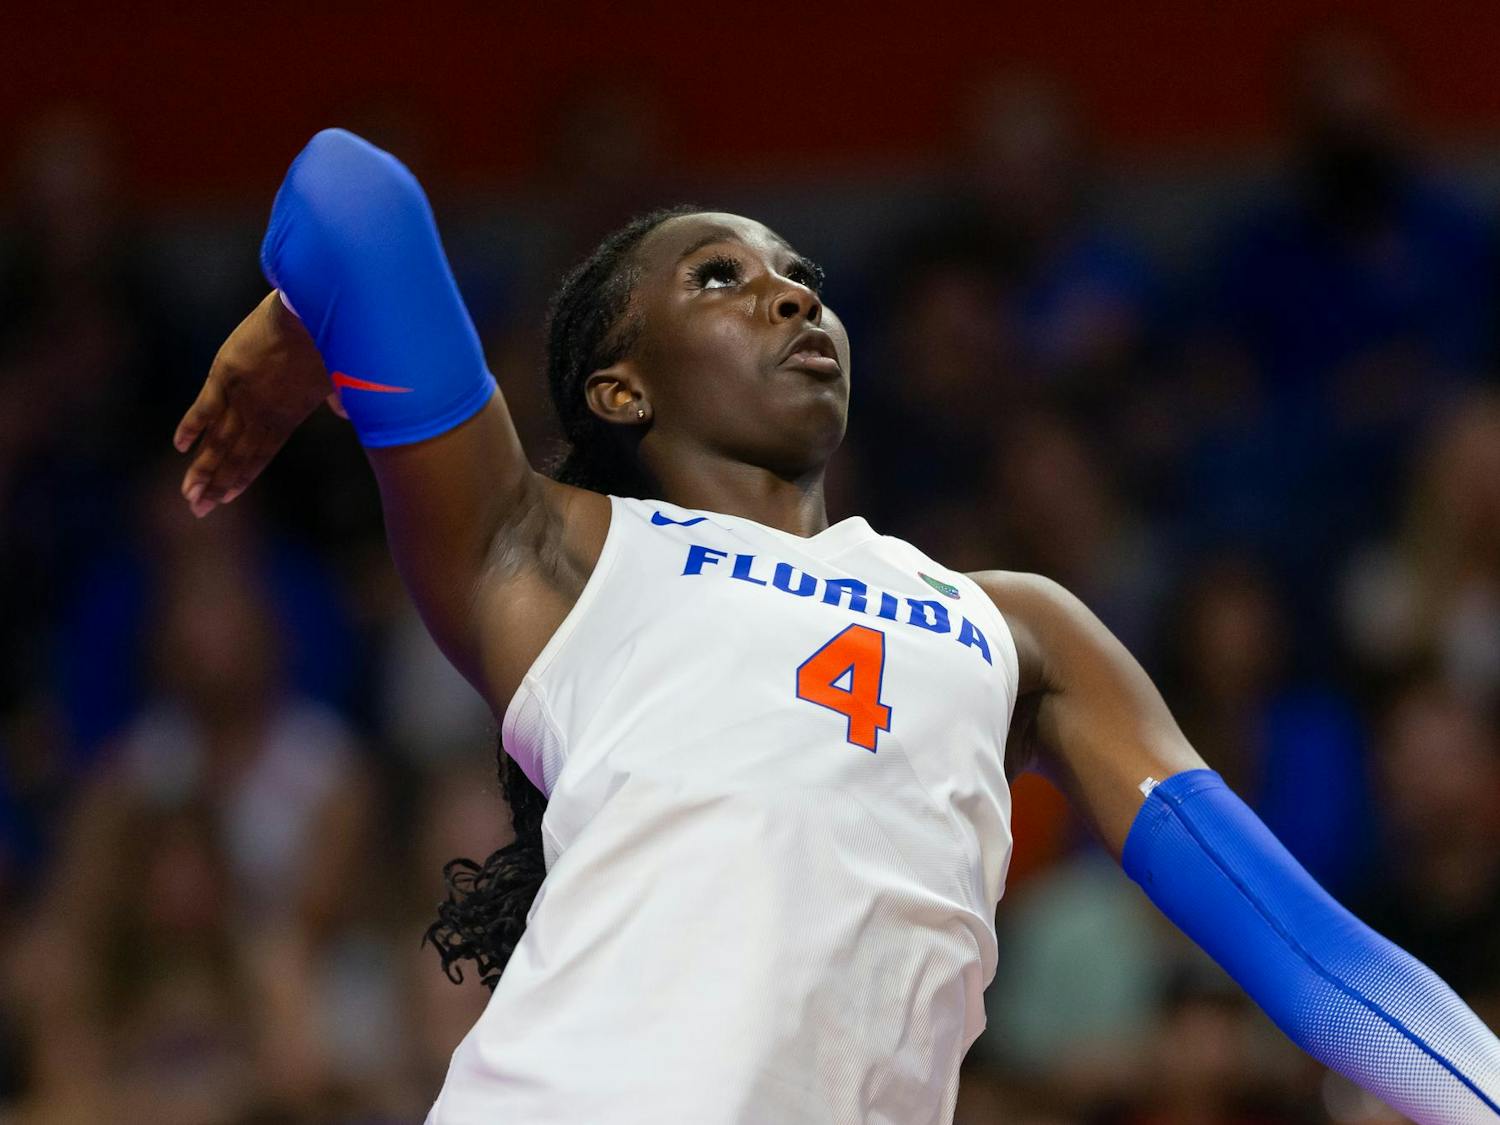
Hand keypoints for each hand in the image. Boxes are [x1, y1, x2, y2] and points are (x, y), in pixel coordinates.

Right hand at [174, 290, 344, 516]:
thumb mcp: (338, 376)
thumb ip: (338, 398)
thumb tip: (344, 412)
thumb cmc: (331, 343)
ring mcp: (242, 396)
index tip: (226, 497)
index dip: (241, 477)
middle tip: (198, 510)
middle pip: (234, 456)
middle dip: (216, 484)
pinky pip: (204, 408)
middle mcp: (262, 414)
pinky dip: (192, 427)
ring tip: (188, 494)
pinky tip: (181, 448)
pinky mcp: (225, 374)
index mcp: (287, 417)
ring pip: (218, 440)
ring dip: (202, 468)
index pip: (260, 455)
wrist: (312, 314)